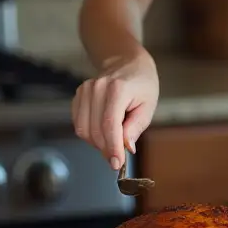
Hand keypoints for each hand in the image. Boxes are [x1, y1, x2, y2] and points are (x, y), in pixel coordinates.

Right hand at [72, 49, 158, 170]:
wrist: (128, 63)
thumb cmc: (142, 84)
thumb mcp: (148, 105)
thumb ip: (136, 127)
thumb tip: (126, 147)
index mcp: (117, 89)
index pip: (109, 125)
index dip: (112, 148)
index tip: (117, 163)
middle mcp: (97, 88)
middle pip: (95, 130)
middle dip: (106, 149)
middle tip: (117, 157)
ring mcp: (85, 90)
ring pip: (83, 129)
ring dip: (97, 143)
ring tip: (112, 141)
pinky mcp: (78, 95)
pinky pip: (78, 123)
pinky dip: (89, 133)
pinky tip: (103, 131)